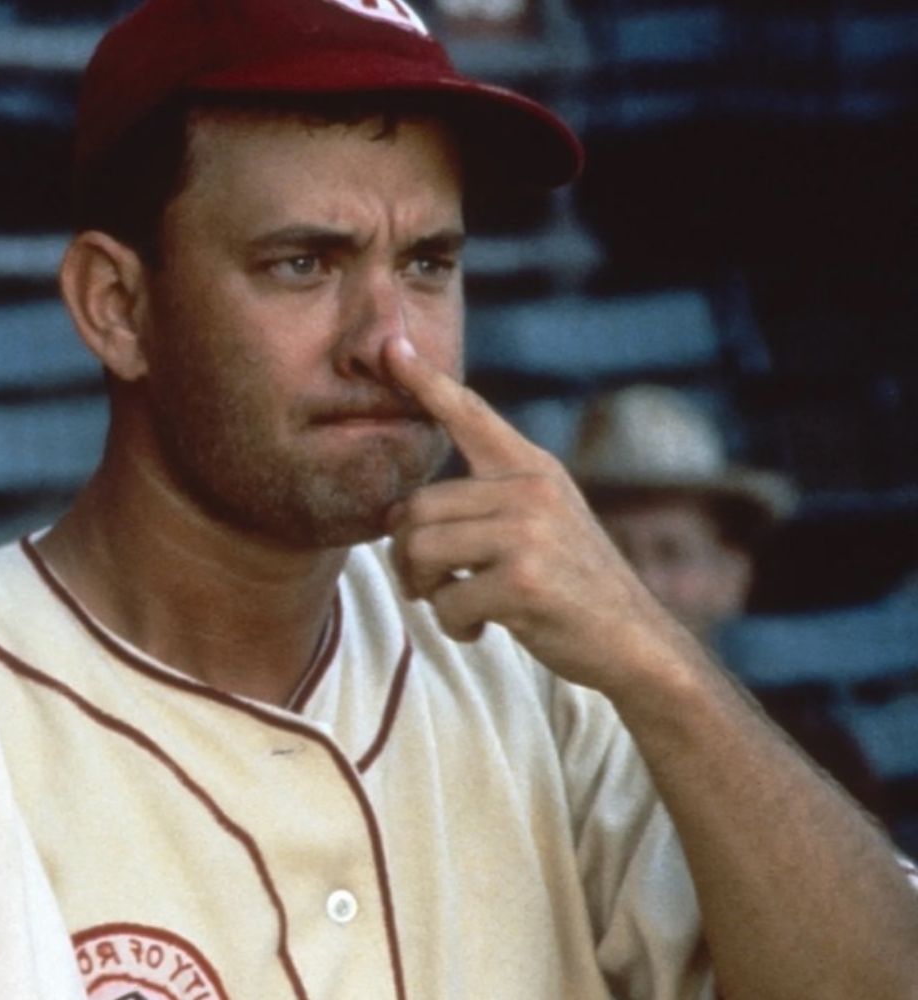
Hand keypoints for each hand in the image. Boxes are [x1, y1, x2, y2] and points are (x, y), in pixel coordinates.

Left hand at [380, 336, 702, 700]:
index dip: (425, 381)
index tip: (390, 346)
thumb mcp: (540, 524)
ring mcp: (529, 533)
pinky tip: (483, 629)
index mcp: (532, 468)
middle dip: (408, 556)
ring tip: (457, 605)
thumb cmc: (569, 586)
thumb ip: (484, 503)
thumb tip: (395, 514)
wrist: (634, 642)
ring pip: (421, 551)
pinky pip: (447, 601)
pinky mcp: (524, 581)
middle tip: (430, 584)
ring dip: (427, 591)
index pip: (469, 414)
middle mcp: (531, 489)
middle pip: (414, 507)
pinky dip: (454, 625)